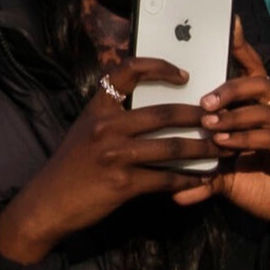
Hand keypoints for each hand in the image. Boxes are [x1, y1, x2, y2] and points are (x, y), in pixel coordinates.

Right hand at [0, 56, 214, 266]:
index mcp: (98, 108)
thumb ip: (112, 116)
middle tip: (221, 118)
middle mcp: (107, 127)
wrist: (47, 203)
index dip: (159, 66)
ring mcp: (115, 155)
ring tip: (222, 149)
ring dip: (202, 149)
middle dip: (198, 116)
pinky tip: (203, 179)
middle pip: (164, 113)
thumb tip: (150, 107)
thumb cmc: (70, 167)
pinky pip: (165, 178)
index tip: (184, 75)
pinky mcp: (123, 183)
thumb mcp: (85, 130)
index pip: (127, 71)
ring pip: (172, 147)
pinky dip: (187, 179)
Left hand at [190, 37, 269, 269]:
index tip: (230, 25)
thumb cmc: (263, 191)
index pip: (257, 73)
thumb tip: (171, 183)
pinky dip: (245, 139)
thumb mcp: (226, 177)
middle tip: (204, 100)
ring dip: (233, 116)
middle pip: (261, 84)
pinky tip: (225, 144)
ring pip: (263, 111)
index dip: (244, 49)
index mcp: (269, 111)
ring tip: (208, 125)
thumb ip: (203, 172)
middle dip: (230, 88)